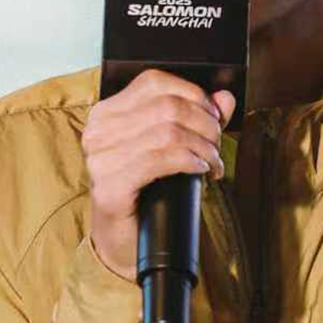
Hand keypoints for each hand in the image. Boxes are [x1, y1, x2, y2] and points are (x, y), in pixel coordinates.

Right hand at [82, 70, 235, 282]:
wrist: (124, 241)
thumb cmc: (145, 193)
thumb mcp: (171, 148)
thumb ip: (196, 119)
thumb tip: (224, 97)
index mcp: (106, 113)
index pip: (154, 82)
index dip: (193, 94)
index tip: (213, 117)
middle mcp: (98, 131)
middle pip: (167, 107)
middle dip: (205, 125)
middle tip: (216, 145)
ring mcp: (100, 159)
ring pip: (169, 132)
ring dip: (203, 147)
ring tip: (211, 162)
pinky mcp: (110, 187)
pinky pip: (162, 160)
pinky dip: (191, 162)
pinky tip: (201, 172)